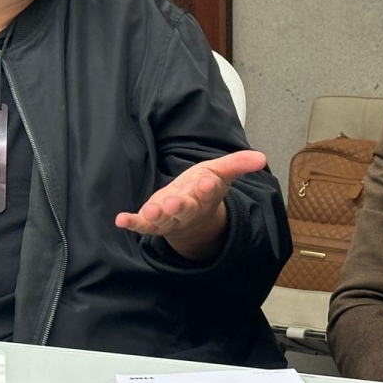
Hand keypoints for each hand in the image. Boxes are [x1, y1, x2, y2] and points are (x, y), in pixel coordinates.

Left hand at [114, 150, 267, 260]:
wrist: (193, 219)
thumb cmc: (203, 189)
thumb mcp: (221, 172)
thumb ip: (238, 163)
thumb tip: (261, 157)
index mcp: (206, 195)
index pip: (210, 191)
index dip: (208, 187)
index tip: (208, 181)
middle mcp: (189, 209)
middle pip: (186, 209)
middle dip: (181, 206)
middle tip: (175, 203)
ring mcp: (170, 218)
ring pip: (164, 219)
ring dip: (157, 215)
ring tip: (150, 211)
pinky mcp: (153, 222)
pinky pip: (142, 225)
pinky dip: (132, 223)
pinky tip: (121, 220)